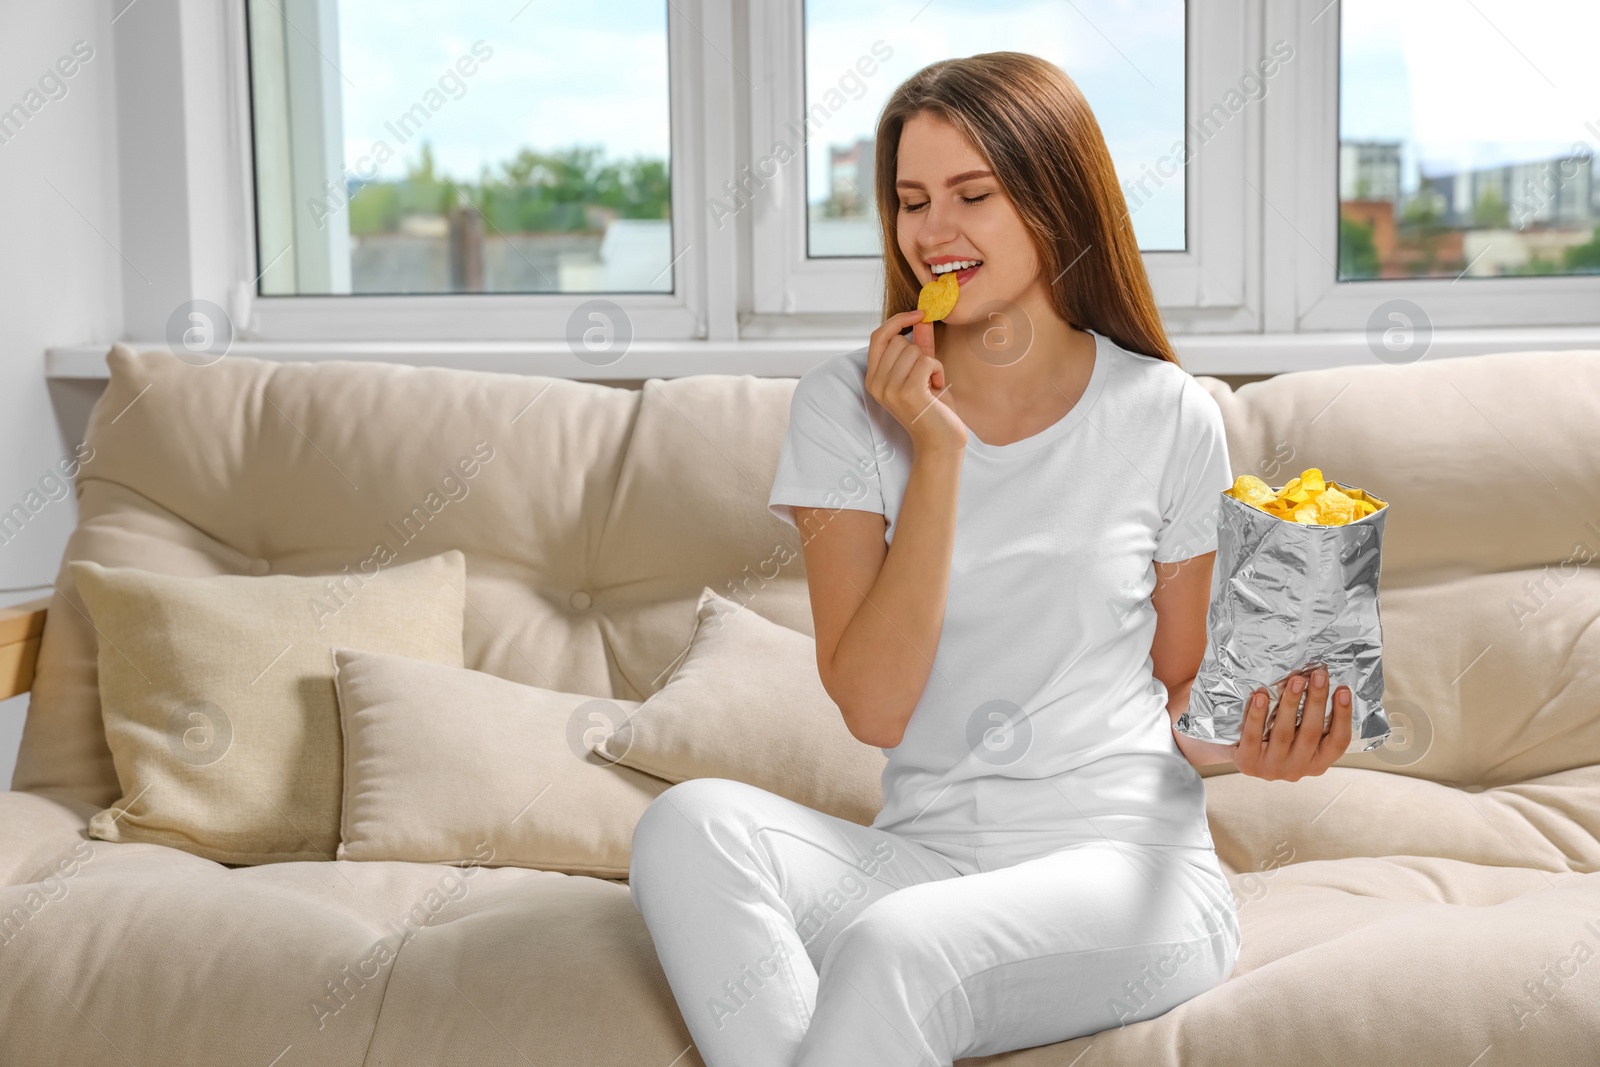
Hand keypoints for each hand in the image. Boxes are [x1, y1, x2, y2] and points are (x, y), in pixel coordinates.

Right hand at [865, 310, 966, 454]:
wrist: (940, 443)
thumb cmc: (933, 410)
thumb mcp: (923, 373)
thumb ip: (920, 345)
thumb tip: (922, 318)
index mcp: (874, 379)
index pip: (878, 337)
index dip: (898, 321)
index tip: (920, 314)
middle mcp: (876, 384)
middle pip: (900, 342)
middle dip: (920, 352)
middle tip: (926, 377)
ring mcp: (890, 389)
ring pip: (914, 350)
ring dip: (931, 363)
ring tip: (932, 385)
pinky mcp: (907, 393)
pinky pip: (927, 360)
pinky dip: (938, 370)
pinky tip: (937, 388)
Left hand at [1228, 666, 1352, 780]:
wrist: (1236, 756)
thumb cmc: (1273, 741)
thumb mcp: (1298, 736)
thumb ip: (1308, 718)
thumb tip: (1317, 679)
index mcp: (1317, 762)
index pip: (1338, 741)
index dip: (1343, 716)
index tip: (1343, 689)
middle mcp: (1298, 768)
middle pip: (1311, 733)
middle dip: (1316, 701)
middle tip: (1318, 675)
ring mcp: (1272, 767)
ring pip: (1283, 733)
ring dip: (1290, 703)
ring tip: (1295, 680)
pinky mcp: (1248, 763)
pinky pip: (1253, 736)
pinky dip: (1257, 715)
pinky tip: (1261, 695)